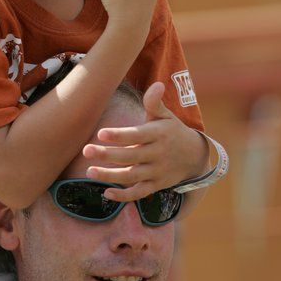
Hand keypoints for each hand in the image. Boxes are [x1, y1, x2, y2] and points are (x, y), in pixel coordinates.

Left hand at [82, 81, 209, 201]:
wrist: (195, 156)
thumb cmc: (172, 131)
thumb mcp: (166, 116)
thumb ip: (155, 102)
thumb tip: (157, 84)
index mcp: (158, 134)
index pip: (137, 135)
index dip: (119, 135)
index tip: (100, 133)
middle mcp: (158, 154)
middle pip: (130, 156)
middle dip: (107, 155)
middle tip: (86, 150)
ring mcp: (157, 171)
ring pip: (132, 176)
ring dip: (110, 176)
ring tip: (89, 171)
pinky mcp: (157, 185)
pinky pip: (139, 193)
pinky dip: (124, 196)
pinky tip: (106, 193)